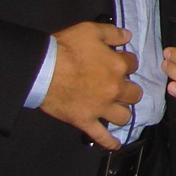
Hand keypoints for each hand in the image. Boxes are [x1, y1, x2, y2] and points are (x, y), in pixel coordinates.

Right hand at [40, 21, 139, 150]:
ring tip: (116, 107)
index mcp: (117, 66)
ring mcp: (100, 108)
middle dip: (128, 88)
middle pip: (134, 93)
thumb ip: (112, 33)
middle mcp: (113, 89)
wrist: (41, 69)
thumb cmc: (65, 48)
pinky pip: (101, 136)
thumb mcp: (90, 30)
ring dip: (122, 111)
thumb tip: (127, 36)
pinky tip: (115, 144)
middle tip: (117, 86)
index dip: (125, 62)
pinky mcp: (85, 121)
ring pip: (124, 116)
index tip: (117, 62)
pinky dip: (109, 142)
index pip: (133, 65)